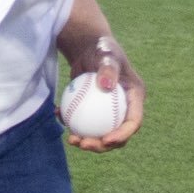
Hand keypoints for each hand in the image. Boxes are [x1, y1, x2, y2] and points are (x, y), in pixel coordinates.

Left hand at [60, 34, 144, 153]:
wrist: (89, 47)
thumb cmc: (101, 48)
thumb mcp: (106, 55)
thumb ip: (108, 68)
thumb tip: (105, 86)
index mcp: (135, 98)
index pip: (133, 122)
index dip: (122, 135)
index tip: (105, 140)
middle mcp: (125, 107)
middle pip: (118, 134)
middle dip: (102, 145)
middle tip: (83, 143)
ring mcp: (110, 111)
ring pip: (100, 133)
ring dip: (86, 140)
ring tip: (71, 138)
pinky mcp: (95, 111)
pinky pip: (85, 123)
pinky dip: (72, 123)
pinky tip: (59, 117)